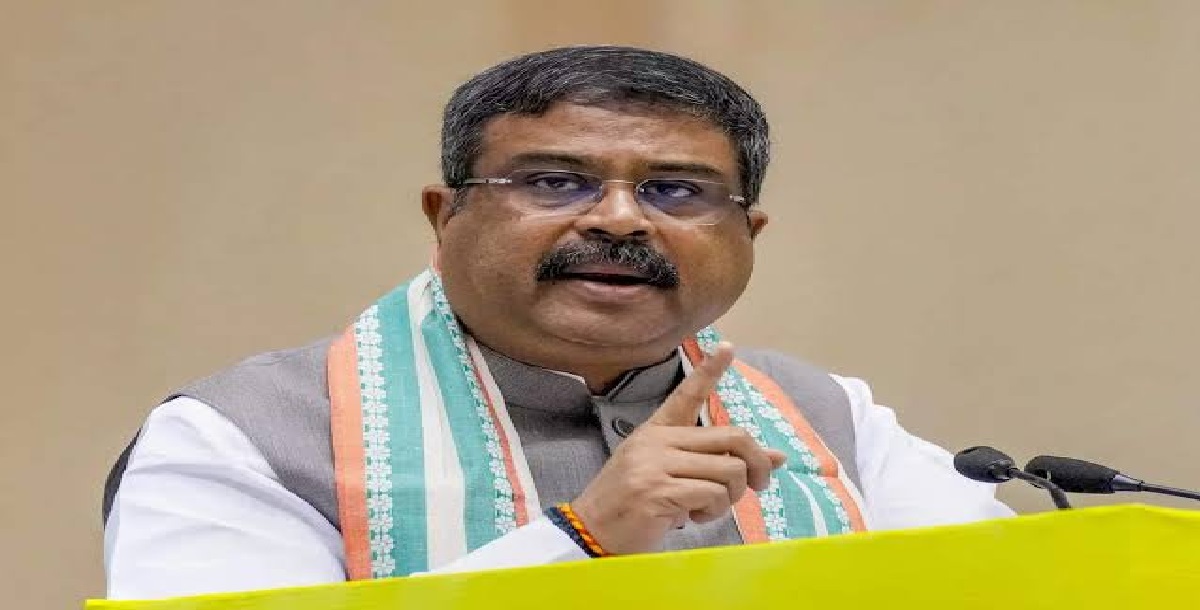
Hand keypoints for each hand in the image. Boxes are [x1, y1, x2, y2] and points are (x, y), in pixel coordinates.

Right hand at [570, 342, 786, 554]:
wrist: (592, 531)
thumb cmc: (634, 505)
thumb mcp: (670, 475)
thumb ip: (714, 462)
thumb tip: (775, 458)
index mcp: (656, 431)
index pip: (686, 395)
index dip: (709, 371)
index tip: (726, 347)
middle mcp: (656, 441)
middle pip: (732, 437)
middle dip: (757, 464)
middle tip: (759, 485)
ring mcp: (655, 465)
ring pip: (729, 470)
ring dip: (732, 496)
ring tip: (709, 508)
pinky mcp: (657, 491)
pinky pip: (712, 495)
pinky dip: (713, 511)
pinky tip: (694, 518)